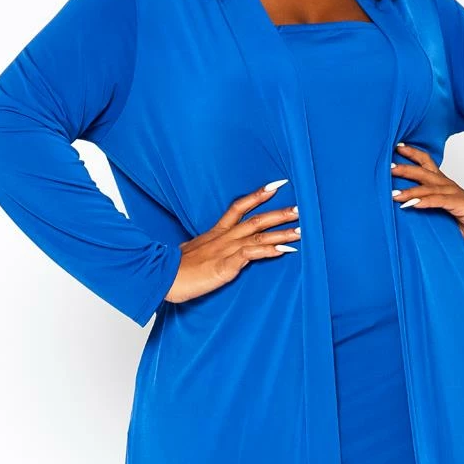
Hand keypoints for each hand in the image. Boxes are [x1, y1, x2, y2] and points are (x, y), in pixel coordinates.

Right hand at [164, 180, 300, 303]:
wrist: (160, 277)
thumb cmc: (175, 269)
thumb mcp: (194, 254)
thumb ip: (209, 250)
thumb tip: (216, 252)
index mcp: (215, 233)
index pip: (239, 207)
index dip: (257, 195)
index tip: (276, 186)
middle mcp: (223, 238)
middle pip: (256, 220)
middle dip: (280, 213)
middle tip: (302, 208)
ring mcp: (225, 251)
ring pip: (258, 236)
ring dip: (281, 233)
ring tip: (301, 230)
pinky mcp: (225, 266)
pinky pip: (250, 255)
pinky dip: (268, 251)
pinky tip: (284, 251)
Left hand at [390, 142, 463, 250]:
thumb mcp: (440, 213)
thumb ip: (425, 207)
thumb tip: (401, 208)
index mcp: (443, 184)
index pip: (426, 163)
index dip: (413, 154)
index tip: (397, 147)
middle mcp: (448, 186)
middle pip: (424, 172)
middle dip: (405, 168)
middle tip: (387, 167)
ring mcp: (455, 194)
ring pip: (429, 188)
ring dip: (410, 191)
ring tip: (393, 194)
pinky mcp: (461, 205)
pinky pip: (440, 201)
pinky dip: (426, 202)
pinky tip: (412, 205)